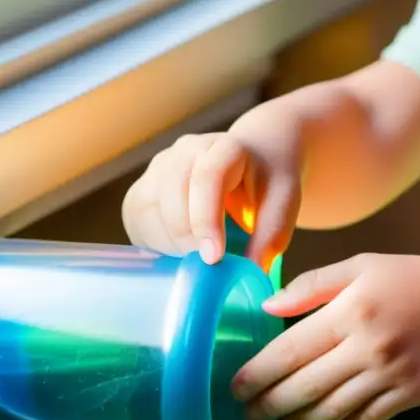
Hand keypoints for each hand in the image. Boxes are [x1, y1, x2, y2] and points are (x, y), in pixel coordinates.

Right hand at [121, 131, 300, 269]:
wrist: (255, 156)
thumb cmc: (268, 181)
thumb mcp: (284, 203)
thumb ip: (270, 236)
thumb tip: (251, 272)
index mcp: (225, 148)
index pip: (207, 179)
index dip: (206, 220)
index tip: (214, 258)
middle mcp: (187, 149)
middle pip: (172, 194)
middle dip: (187, 238)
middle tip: (208, 264)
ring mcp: (161, 165)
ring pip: (146, 207)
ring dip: (168, 242)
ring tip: (196, 256)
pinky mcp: (145, 185)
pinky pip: (135, 216)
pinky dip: (151, 240)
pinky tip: (176, 250)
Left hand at [231, 252, 419, 419]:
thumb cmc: (411, 279)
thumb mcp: (361, 266)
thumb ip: (311, 285)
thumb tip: (267, 307)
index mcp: (350, 312)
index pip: (291, 350)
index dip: (259, 373)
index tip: (236, 388)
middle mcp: (366, 348)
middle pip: (304, 387)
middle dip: (269, 406)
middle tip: (247, 415)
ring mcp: (388, 377)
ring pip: (330, 412)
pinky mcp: (407, 397)